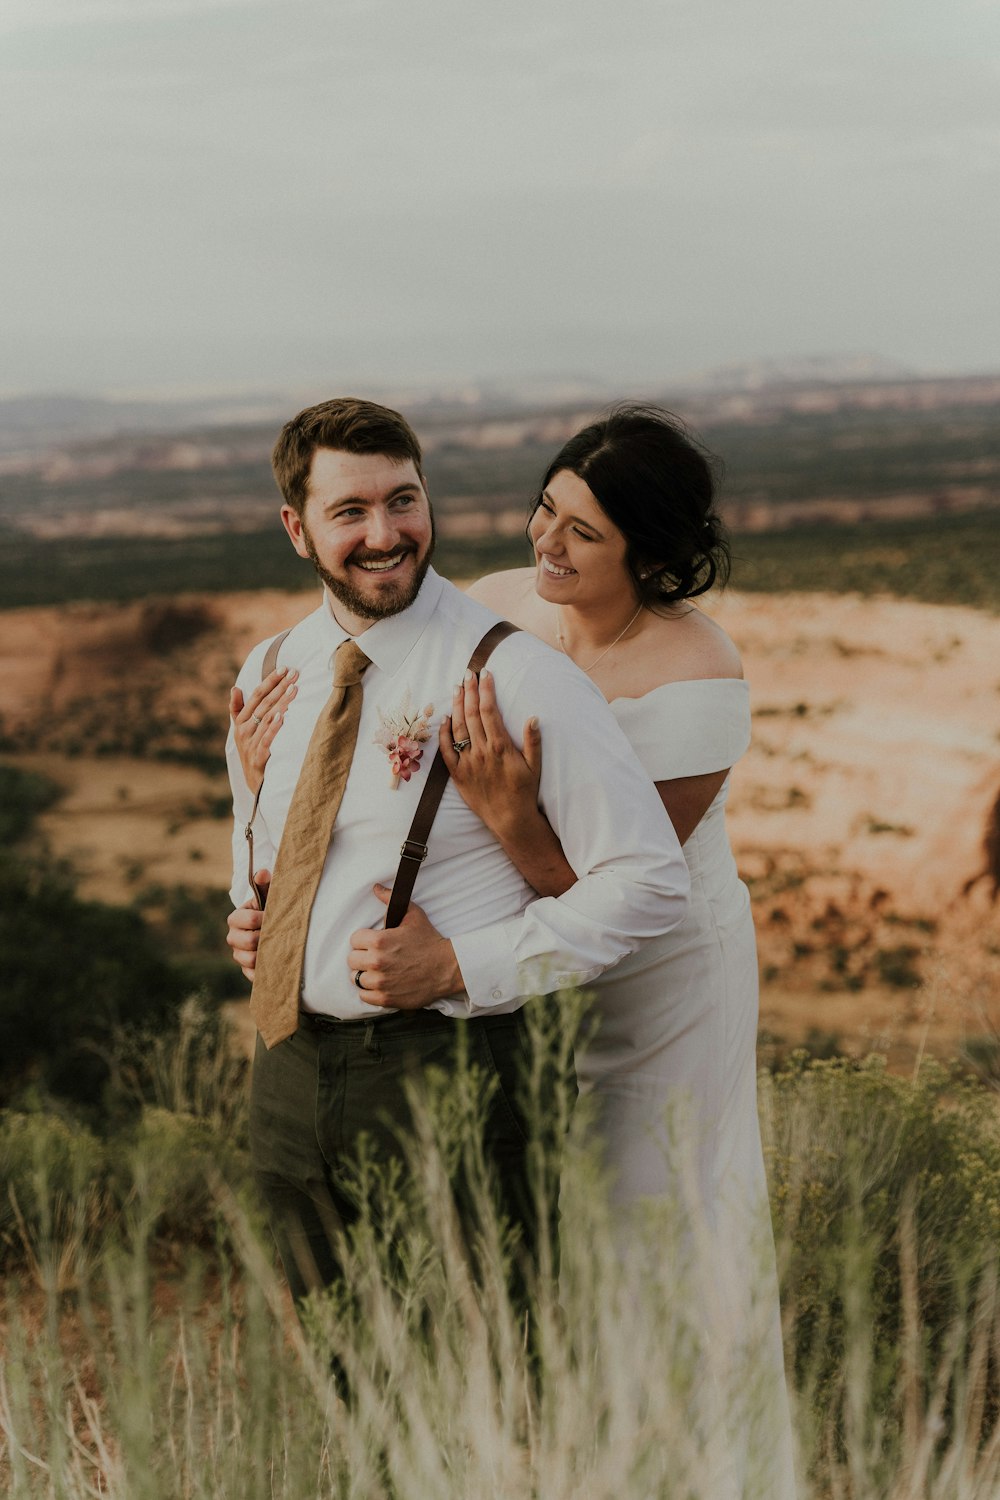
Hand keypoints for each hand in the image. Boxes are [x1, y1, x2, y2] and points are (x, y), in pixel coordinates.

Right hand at [226, 870, 268, 979]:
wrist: (271, 929)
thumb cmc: (270, 909)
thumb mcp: (268, 897)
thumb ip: (265, 886)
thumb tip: (263, 872)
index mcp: (235, 918)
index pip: (250, 919)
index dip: (266, 918)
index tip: (277, 916)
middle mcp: (233, 937)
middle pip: (250, 941)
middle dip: (267, 937)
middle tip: (280, 932)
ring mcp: (238, 955)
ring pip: (250, 959)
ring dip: (267, 954)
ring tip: (279, 946)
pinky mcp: (246, 970)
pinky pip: (254, 975)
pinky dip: (266, 970)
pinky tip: (276, 962)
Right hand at [230, 668, 297, 793]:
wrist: (255, 784)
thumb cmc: (252, 753)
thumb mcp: (242, 732)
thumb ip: (237, 710)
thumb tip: (235, 688)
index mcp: (241, 722)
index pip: (256, 696)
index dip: (270, 681)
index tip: (284, 668)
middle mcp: (243, 731)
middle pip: (264, 705)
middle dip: (280, 687)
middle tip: (295, 673)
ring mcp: (250, 745)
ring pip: (267, 719)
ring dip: (281, 703)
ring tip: (294, 689)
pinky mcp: (257, 758)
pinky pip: (266, 740)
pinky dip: (274, 728)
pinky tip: (283, 716)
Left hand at [347, 884, 462, 1009]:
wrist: (447, 967)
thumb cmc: (429, 940)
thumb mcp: (413, 915)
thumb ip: (390, 900)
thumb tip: (376, 888)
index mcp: (379, 941)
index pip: (354, 940)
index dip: (364, 940)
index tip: (374, 943)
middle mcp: (377, 962)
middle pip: (352, 960)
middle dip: (363, 956)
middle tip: (376, 956)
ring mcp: (381, 982)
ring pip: (356, 978)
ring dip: (365, 974)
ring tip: (379, 971)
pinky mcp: (386, 998)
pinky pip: (364, 996)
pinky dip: (370, 991)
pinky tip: (381, 984)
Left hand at [439, 668, 541, 834]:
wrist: (509, 820)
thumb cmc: (524, 792)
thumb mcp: (535, 766)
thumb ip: (533, 741)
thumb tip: (533, 717)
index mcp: (501, 747)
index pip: (490, 711)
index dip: (486, 690)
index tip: (485, 674)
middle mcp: (481, 752)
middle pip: (471, 714)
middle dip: (469, 691)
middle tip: (468, 673)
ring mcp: (467, 762)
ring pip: (458, 728)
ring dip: (456, 706)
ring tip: (456, 688)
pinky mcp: (458, 774)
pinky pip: (446, 750)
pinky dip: (444, 733)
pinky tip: (445, 718)